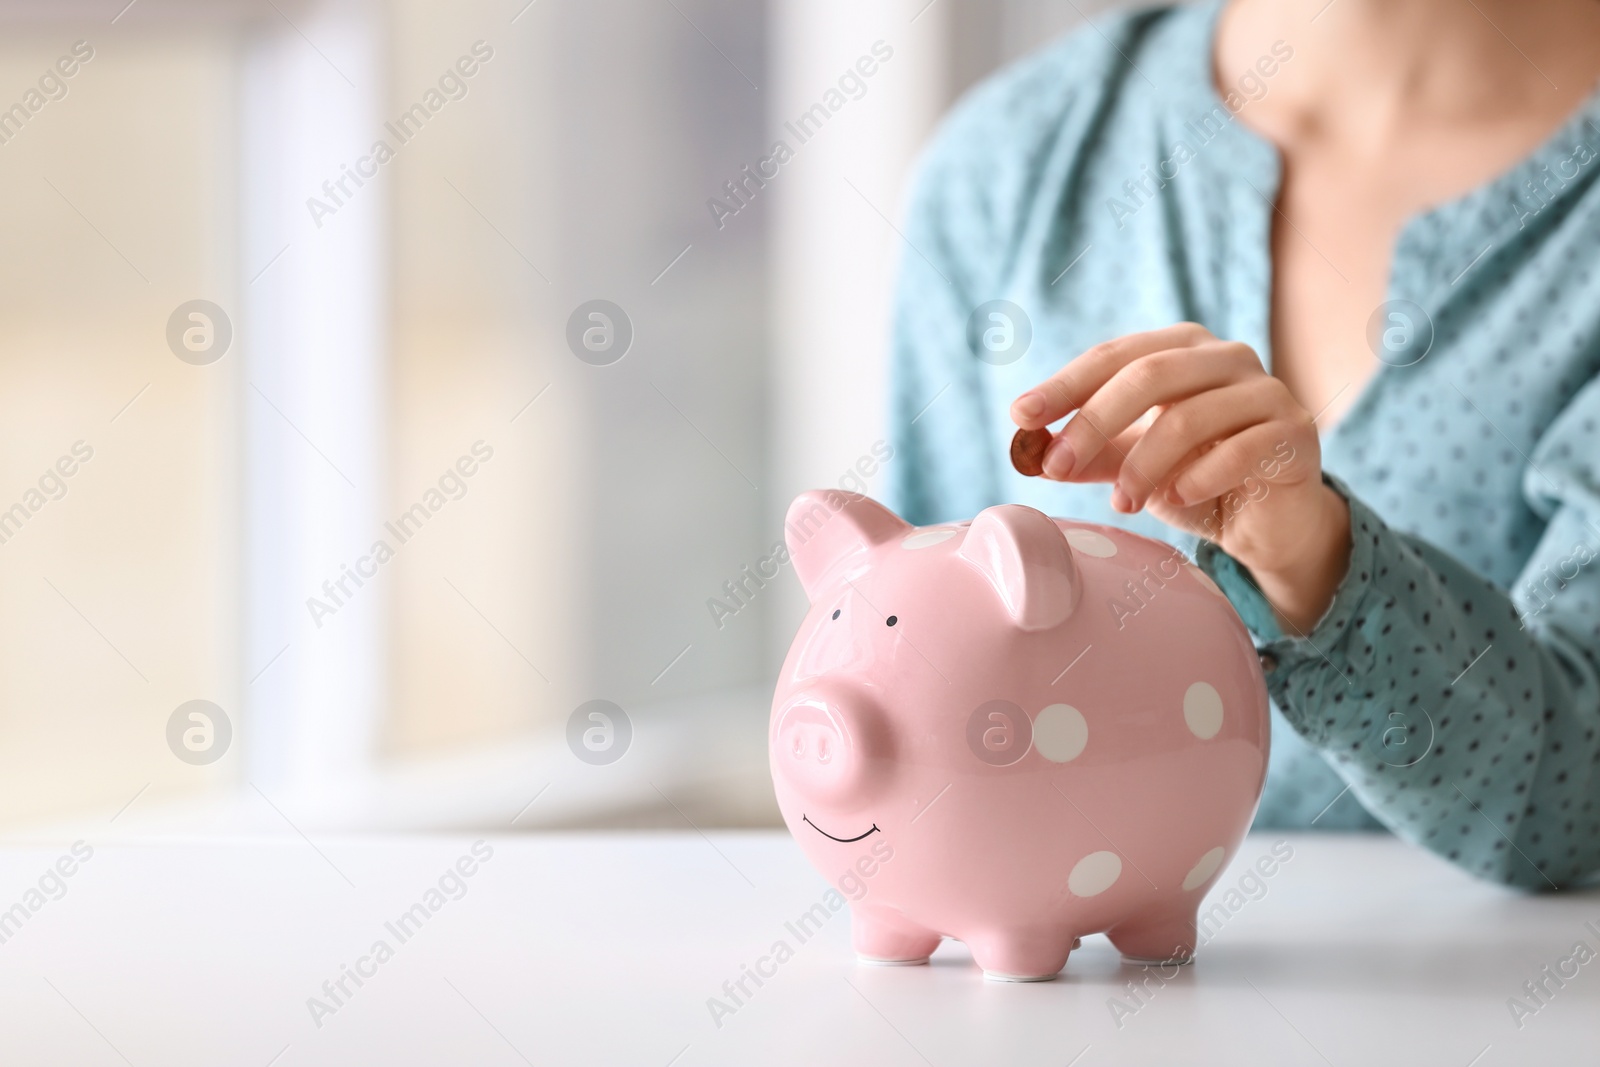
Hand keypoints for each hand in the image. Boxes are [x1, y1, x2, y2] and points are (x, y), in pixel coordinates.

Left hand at [1009, 322, 1350, 633]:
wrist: (1268, 522)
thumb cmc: (1196, 480)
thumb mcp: (1131, 464)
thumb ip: (1085, 454)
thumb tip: (1028, 450)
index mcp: (1182, 349)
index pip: (1114, 355)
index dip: (1065, 385)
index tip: (1021, 416)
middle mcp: (1226, 357)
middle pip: (1148, 376)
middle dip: (1093, 422)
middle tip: (1057, 467)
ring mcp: (1266, 391)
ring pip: (1188, 418)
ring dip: (1142, 465)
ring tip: (1121, 503)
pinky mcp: (1295, 432)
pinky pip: (1240, 450)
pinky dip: (1198, 477)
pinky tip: (1176, 499)